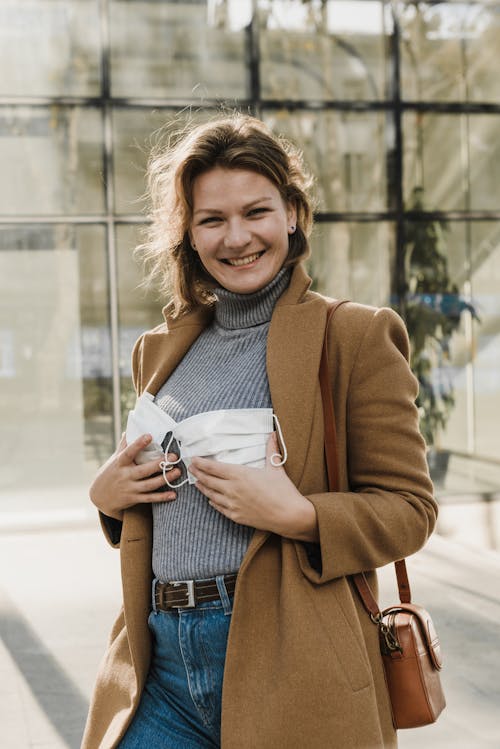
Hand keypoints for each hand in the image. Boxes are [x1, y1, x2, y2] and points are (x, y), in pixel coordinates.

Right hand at [89, 433, 179, 520]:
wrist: (100, 497)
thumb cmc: (111, 472)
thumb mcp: (114, 458)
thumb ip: (124, 445)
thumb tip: (130, 428)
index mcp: (120, 463)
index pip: (128, 452)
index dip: (138, 444)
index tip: (149, 435)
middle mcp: (124, 476)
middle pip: (143, 470)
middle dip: (159, 464)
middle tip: (173, 456)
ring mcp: (129, 488)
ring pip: (149, 485)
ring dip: (164, 479)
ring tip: (178, 471)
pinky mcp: (134, 499)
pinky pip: (149, 499)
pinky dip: (162, 497)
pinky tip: (173, 494)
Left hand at [189, 433, 318, 541]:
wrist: (289, 515)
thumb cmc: (283, 491)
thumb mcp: (275, 467)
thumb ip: (271, 449)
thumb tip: (273, 433)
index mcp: (240, 474)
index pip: (214, 467)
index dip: (201, 463)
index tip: (193, 459)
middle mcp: (232, 489)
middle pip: (208, 480)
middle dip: (197, 473)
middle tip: (190, 468)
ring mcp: (232, 504)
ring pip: (211, 494)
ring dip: (202, 487)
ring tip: (196, 482)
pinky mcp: (236, 516)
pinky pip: (219, 508)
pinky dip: (212, 501)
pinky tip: (210, 499)